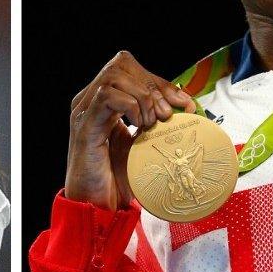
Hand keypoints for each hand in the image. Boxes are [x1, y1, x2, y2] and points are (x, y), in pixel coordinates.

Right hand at [66, 51, 195, 209]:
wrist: (98, 207)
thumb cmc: (118, 180)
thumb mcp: (144, 145)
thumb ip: (158, 123)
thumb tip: (187, 106)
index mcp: (103, 103)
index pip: (130, 70)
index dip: (160, 82)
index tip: (184, 103)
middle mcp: (89, 102)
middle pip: (121, 64)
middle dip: (153, 85)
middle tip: (168, 114)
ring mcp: (84, 112)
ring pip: (115, 75)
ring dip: (143, 96)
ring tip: (153, 122)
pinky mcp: (85, 127)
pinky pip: (108, 96)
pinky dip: (131, 106)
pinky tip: (140, 126)